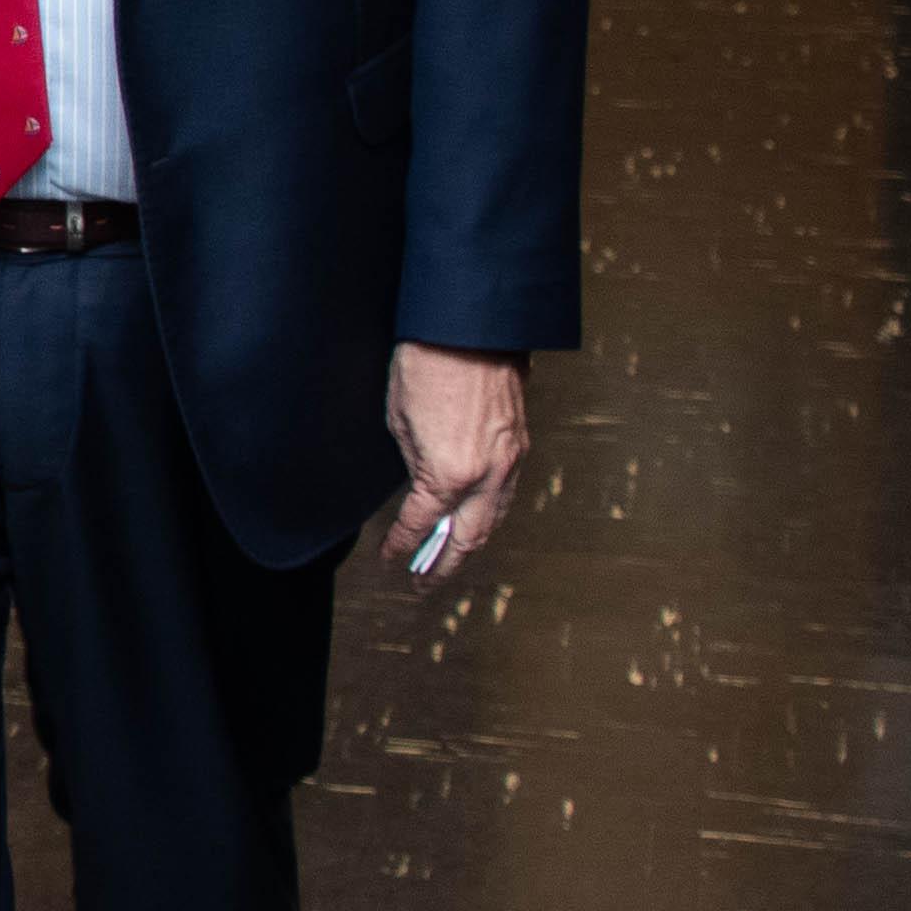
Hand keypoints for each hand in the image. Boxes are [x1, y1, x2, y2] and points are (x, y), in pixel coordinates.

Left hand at [381, 341, 526, 578]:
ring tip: (449, 561)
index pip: (421, 524)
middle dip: (444, 565)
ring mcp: (509, 461)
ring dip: (471, 544)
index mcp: (448, 474)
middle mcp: (486, 476)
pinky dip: (489, 515)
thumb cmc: (426, 365)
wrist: (470, 327)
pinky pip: (505, 494)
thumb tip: (419, 485)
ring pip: (493, 519)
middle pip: (467, 538)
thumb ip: (411, 462)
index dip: (403, 545)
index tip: (390, 558)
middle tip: (423, 583)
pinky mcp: (519, 444)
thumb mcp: (399, 420)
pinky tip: (476, 520)